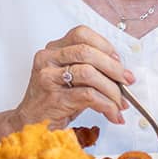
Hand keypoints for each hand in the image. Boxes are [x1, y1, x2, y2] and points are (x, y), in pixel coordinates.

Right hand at [10, 25, 134, 129]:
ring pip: (89, 73)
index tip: (118, 60)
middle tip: (127, 81)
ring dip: (112, 89)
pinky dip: (106, 105)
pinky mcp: (53, 98)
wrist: (30, 125)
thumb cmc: (53, 102)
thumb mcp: (70, 79)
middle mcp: (47, 59)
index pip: (81, 34)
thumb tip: (121, 73)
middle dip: (113, 67)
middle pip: (87, 52)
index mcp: (53, 50)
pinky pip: (88, 95)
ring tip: (120, 103)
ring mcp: (48, 78)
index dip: (104, 45)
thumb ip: (90, 70)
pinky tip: (112, 113)